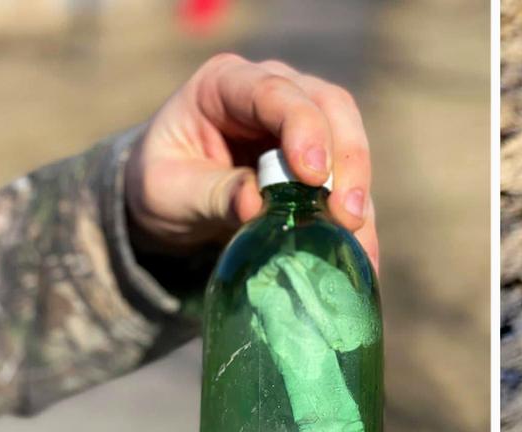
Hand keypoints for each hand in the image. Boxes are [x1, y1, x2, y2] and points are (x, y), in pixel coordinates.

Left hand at [124, 53, 377, 269]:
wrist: (172, 200)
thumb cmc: (160, 182)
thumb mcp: (167, 191)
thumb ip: (210, 193)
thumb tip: (256, 205)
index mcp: (227, 84)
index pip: (275, 92)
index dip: (303, 127)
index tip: (313, 176)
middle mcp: (276, 93)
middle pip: (330, 108)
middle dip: (347, 159)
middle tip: (347, 213)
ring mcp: (305, 125)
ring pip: (350, 142)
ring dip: (359, 193)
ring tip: (358, 244)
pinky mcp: (323, 163)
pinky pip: (350, 185)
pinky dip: (359, 220)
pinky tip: (361, 256)